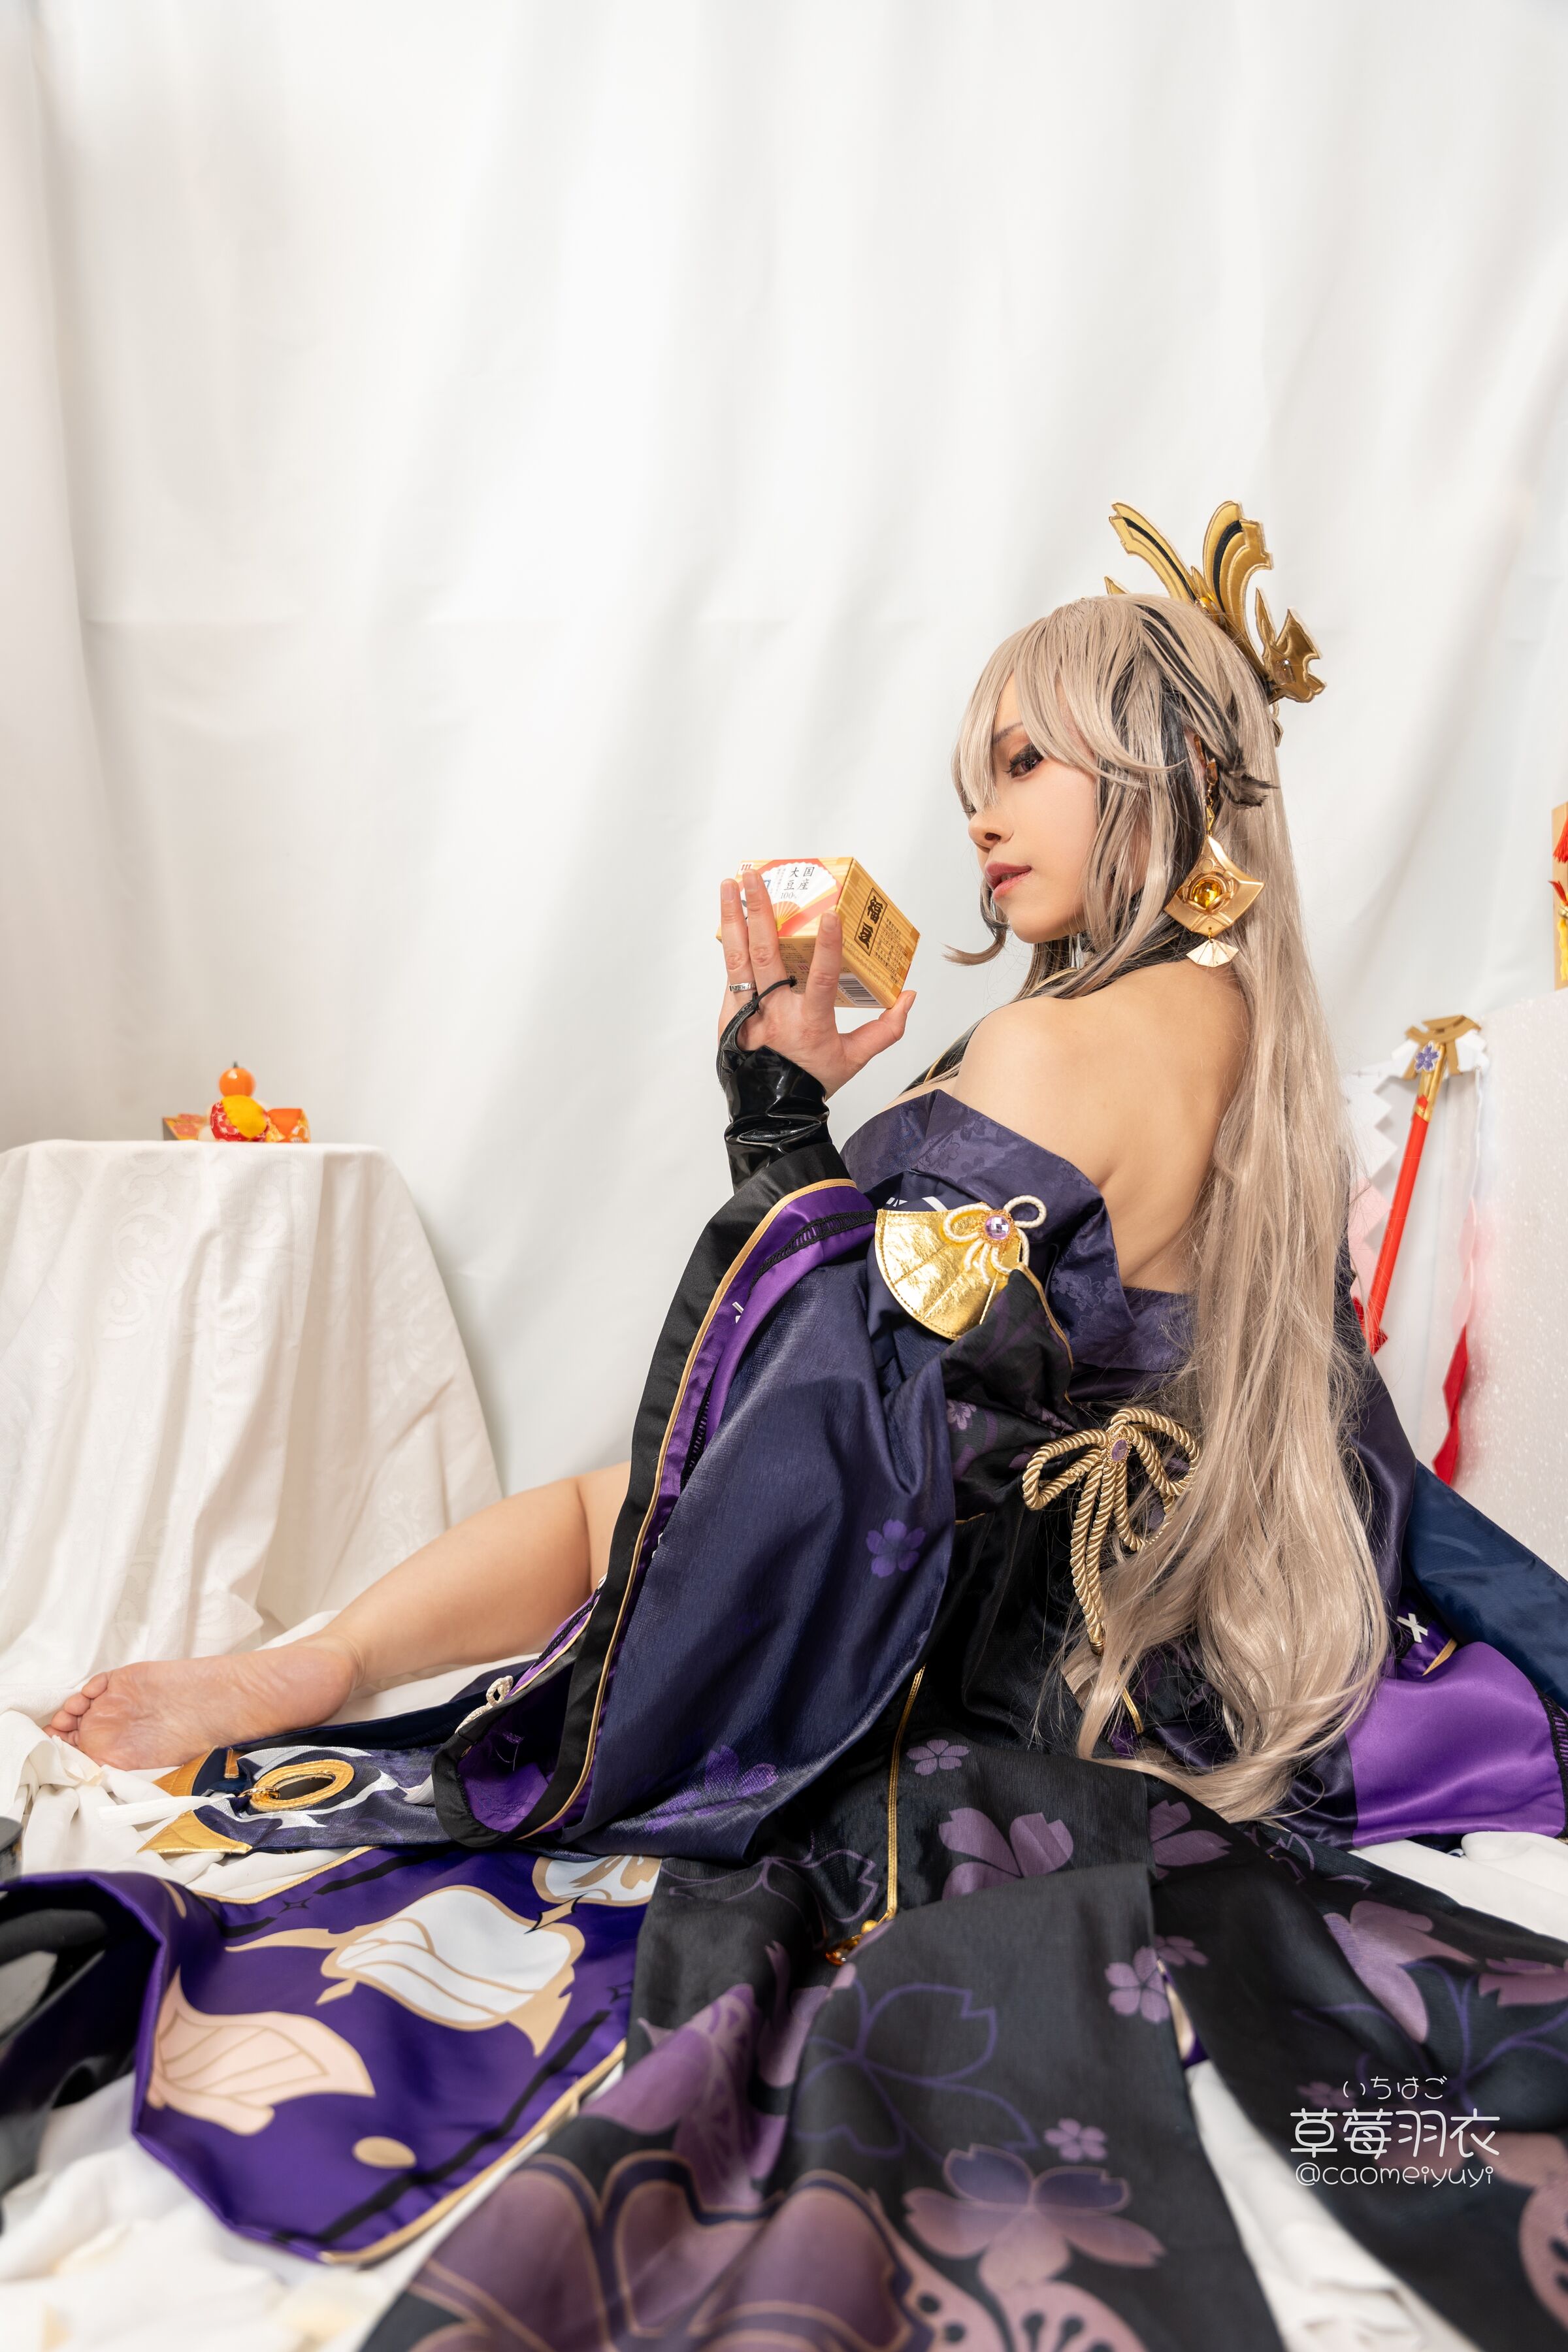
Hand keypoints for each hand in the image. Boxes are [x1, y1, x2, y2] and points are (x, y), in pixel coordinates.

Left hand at [717, 870, 914, 1097]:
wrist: (770, 1113)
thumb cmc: (811, 1082)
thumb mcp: (854, 1059)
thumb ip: (885, 1030)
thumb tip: (909, 997)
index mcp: (810, 1023)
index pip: (822, 979)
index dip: (829, 946)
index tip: (831, 914)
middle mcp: (775, 1014)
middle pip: (765, 956)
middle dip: (760, 911)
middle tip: (754, 877)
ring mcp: (747, 1015)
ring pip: (737, 960)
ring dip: (732, 918)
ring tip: (729, 885)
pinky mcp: (729, 1018)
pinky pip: (732, 977)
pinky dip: (731, 947)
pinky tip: (732, 921)